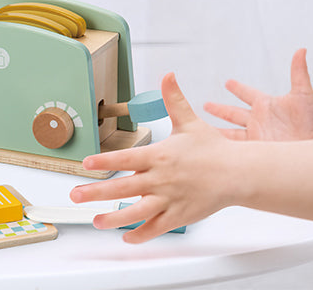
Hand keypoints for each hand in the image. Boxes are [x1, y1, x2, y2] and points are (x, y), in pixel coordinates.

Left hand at [70, 73, 233, 242]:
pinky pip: (155, 228)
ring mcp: (169, 200)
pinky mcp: (179, 216)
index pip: (127, 158)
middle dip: (97, 193)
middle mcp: (162, 179)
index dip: (105, 161)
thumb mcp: (190, 121)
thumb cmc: (212, 148)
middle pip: (124, 188)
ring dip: (113, 219)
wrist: (237, 173)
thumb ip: (174, 99)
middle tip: (76, 195)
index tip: (86, 163)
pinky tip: (126, 237)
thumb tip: (168, 75)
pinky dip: (140, 235)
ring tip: (95, 221)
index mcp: (161, 155)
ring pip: (136, 213)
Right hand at [203, 49, 312, 140]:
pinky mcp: (259, 151)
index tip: (228, 82)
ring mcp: (258, 136)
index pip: (247, 93)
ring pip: (232, 133)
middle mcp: (259, 120)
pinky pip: (238, 151)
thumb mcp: (304, 93)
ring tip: (203, 130)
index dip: (238, 88)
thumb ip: (299, 72)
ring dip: (218, 131)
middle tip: (205, 105)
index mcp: (266, 104)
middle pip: (234, 113)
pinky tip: (216, 151)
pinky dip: (227, 150)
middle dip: (220, 109)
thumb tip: (302, 50)